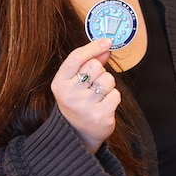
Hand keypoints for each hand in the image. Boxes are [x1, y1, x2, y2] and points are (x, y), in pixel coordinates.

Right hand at [51, 38, 119, 153]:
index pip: (76, 58)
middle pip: (95, 66)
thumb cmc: (77, 102)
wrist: (77, 134)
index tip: (106, 41)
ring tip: (98, 96)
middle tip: (93, 84)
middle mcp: (69, 95)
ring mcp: (84, 106)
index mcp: (59, 83)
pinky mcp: (100, 116)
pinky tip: (104, 105)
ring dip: (108, 85)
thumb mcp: (75, 82)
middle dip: (100, 72)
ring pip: (108, 79)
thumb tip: (105, 47)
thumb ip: (89, 62)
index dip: (93, 47)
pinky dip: (113, 98)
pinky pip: (116, 94)